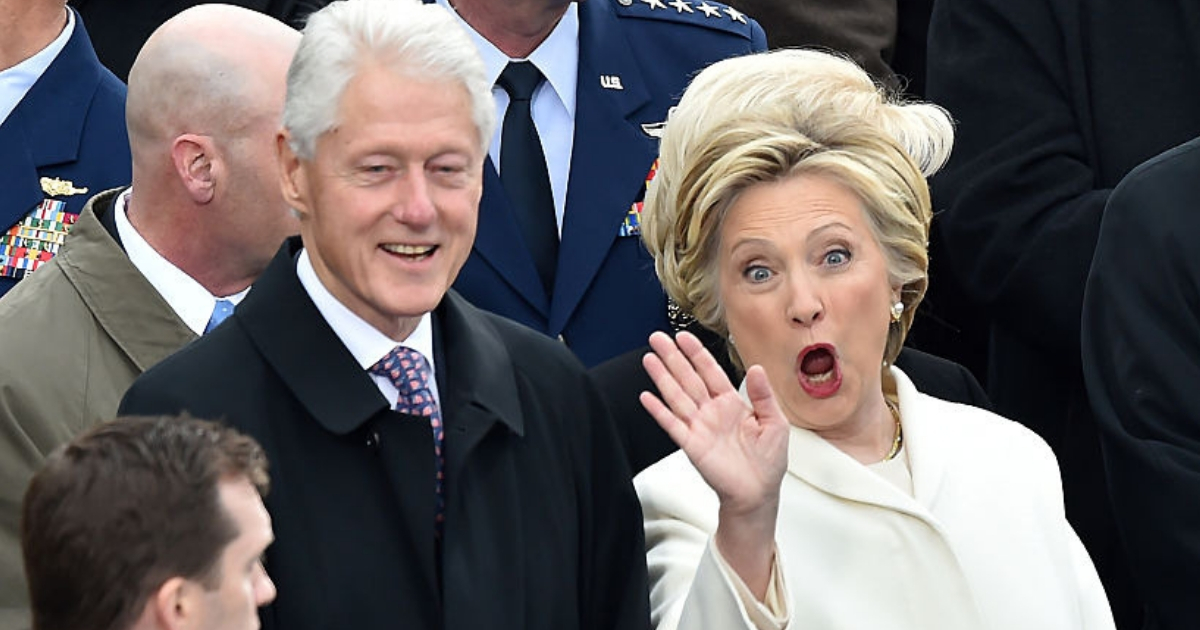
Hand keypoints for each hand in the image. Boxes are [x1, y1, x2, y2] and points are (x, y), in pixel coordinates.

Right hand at [639, 331, 787, 516]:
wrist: (758, 493)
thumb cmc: (768, 461)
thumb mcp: (775, 423)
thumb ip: (763, 395)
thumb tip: (756, 368)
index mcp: (731, 403)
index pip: (710, 371)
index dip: (696, 353)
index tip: (683, 336)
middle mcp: (711, 411)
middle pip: (688, 378)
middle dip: (673, 358)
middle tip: (657, 338)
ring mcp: (699, 427)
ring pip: (677, 396)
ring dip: (662, 377)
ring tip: (649, 359)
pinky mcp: (692, 445)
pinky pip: (673, 425)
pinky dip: (659, 411)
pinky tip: (647, 397)